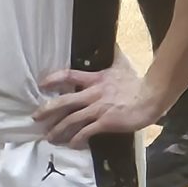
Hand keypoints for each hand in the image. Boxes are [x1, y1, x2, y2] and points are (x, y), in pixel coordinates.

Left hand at [34, 63, 160, 146]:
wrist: (152, 97)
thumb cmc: (138, 82)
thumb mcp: (123, 65)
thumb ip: (115, 55)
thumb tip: (113, 41)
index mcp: (96, 79)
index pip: (69, 76)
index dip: (53, 79)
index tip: (41, 85)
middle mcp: (93, 94)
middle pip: (65, 101)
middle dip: (48, 110)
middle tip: (35, 117)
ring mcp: (99, 109)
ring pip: (72, 119)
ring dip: (58, 129)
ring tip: (49, 137)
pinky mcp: (106, 122)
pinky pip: (86, 132)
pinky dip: (77, 139)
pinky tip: (71, 145)